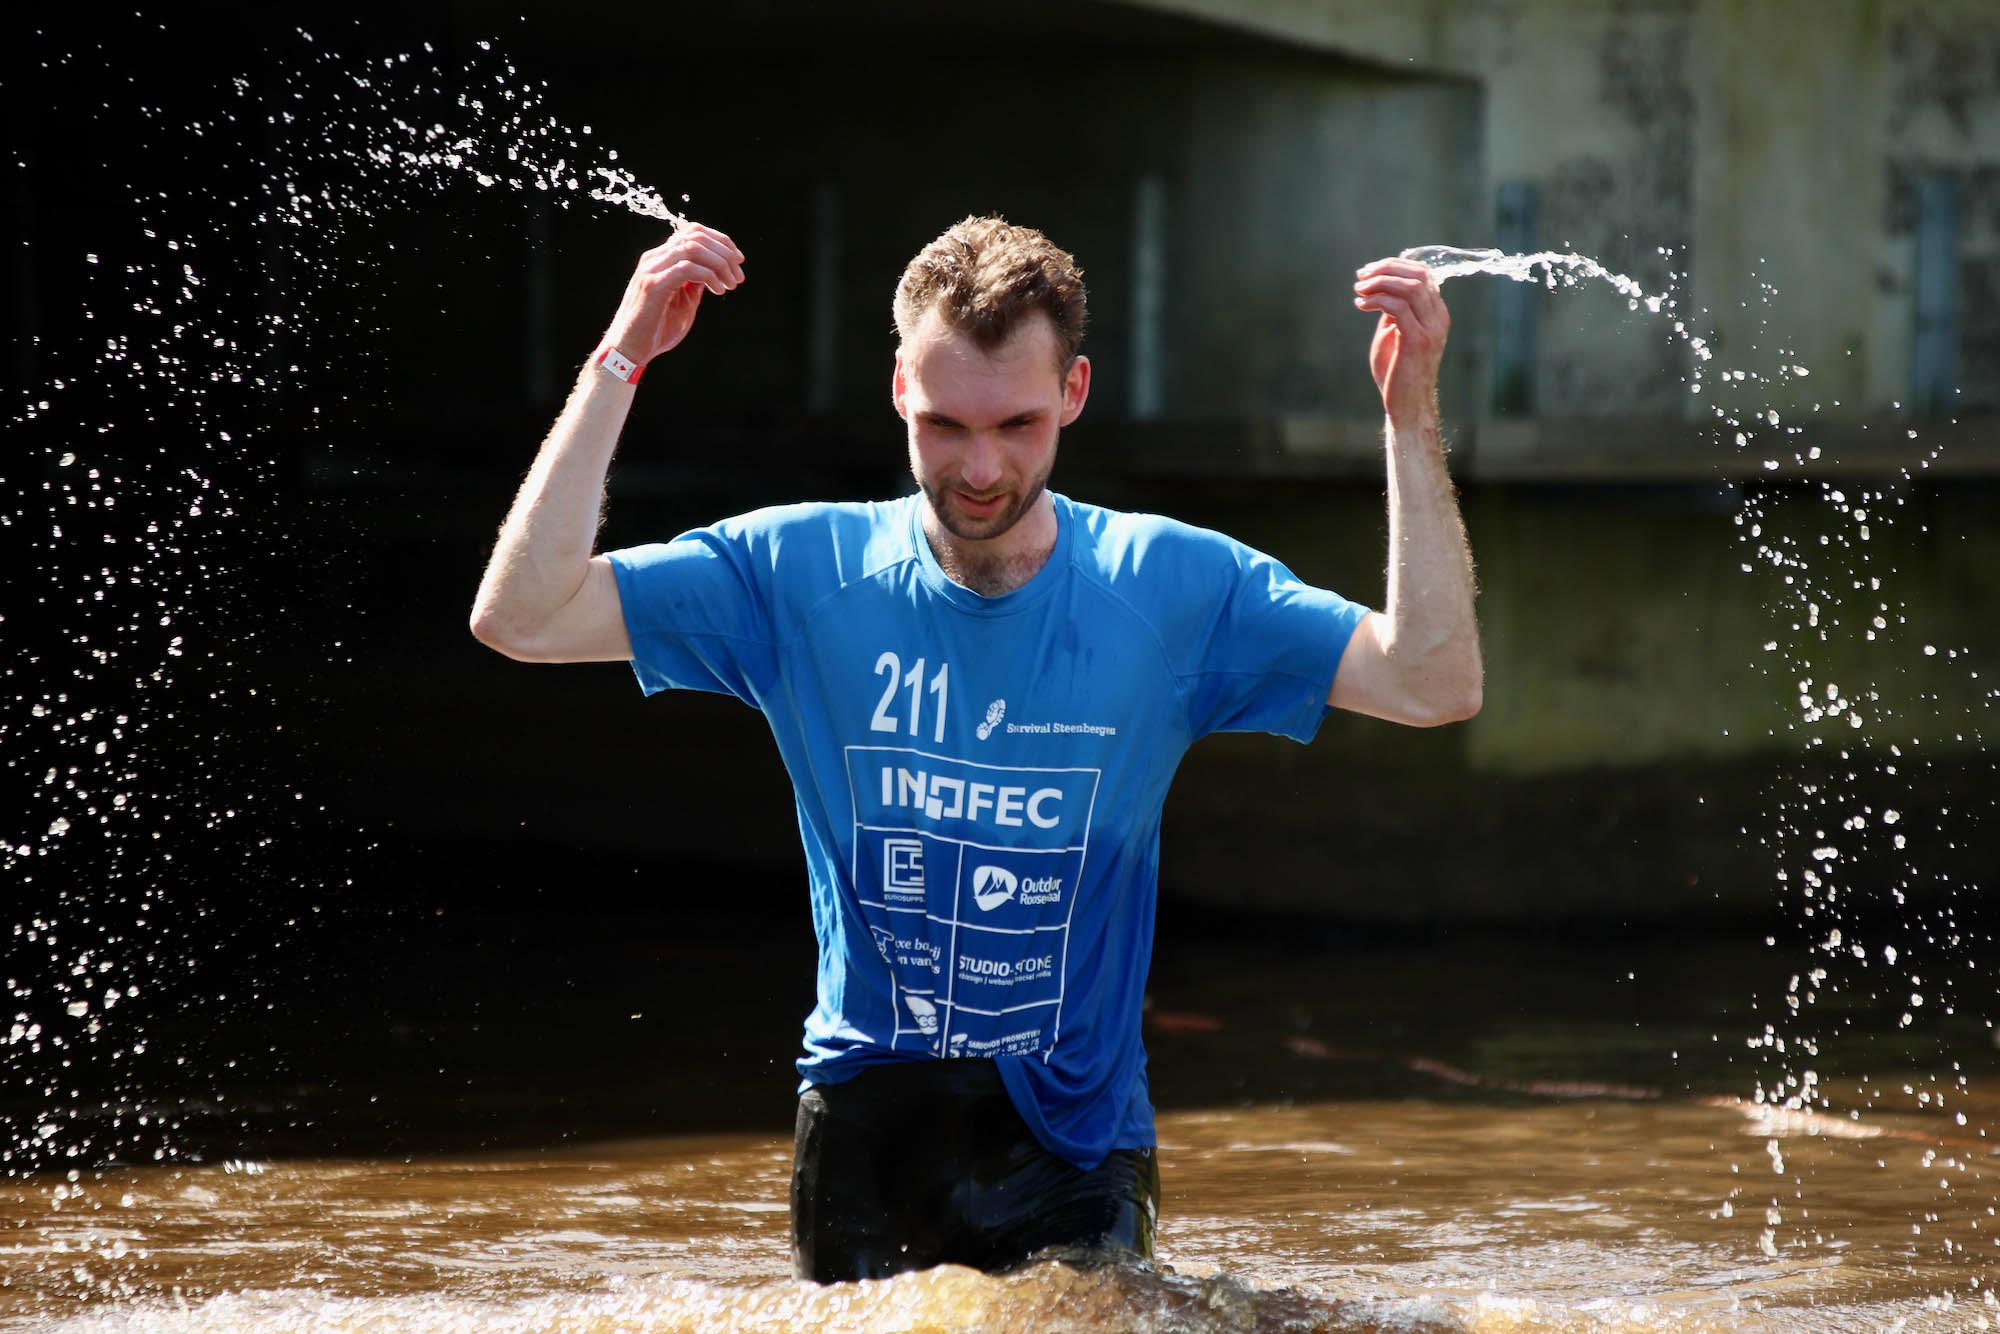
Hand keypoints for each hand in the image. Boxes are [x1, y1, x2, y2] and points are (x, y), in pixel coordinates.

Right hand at [603, 222, 745, 364]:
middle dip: (724, 252)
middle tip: (738, 276)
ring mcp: (651, 270)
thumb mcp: (684, 302)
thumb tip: (715, 270)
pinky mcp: (653, 286)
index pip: (692, 232)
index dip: (720, 241)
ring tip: (731, 284)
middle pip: (695, 235)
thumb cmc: (656, 330)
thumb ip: (696, 283)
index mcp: (660, 259)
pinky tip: (719, 291)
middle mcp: (653, 258)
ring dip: (719, 264)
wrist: (629, 350)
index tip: (738, 260)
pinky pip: (686, 268)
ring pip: (692, 248)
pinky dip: (708, 276)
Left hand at [1353, 258, 1448, 425]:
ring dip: (1380, 283)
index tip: (1368, 271)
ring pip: (1410, 287)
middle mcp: (1439, 318)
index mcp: (1436, 313)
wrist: (1406, 404)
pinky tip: (1361, 305)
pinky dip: (1377, 300)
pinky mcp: (1417, 341)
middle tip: (1360, 277)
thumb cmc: (1397, 371)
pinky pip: (1399, 308)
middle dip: (1385, 269)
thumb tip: (1382, 287)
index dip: (1394, 265)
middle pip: (1417, 275)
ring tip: (1359, 290)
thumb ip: (1394, 310)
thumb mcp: (1395, 332)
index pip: (1423, 273)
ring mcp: (1431, 329)